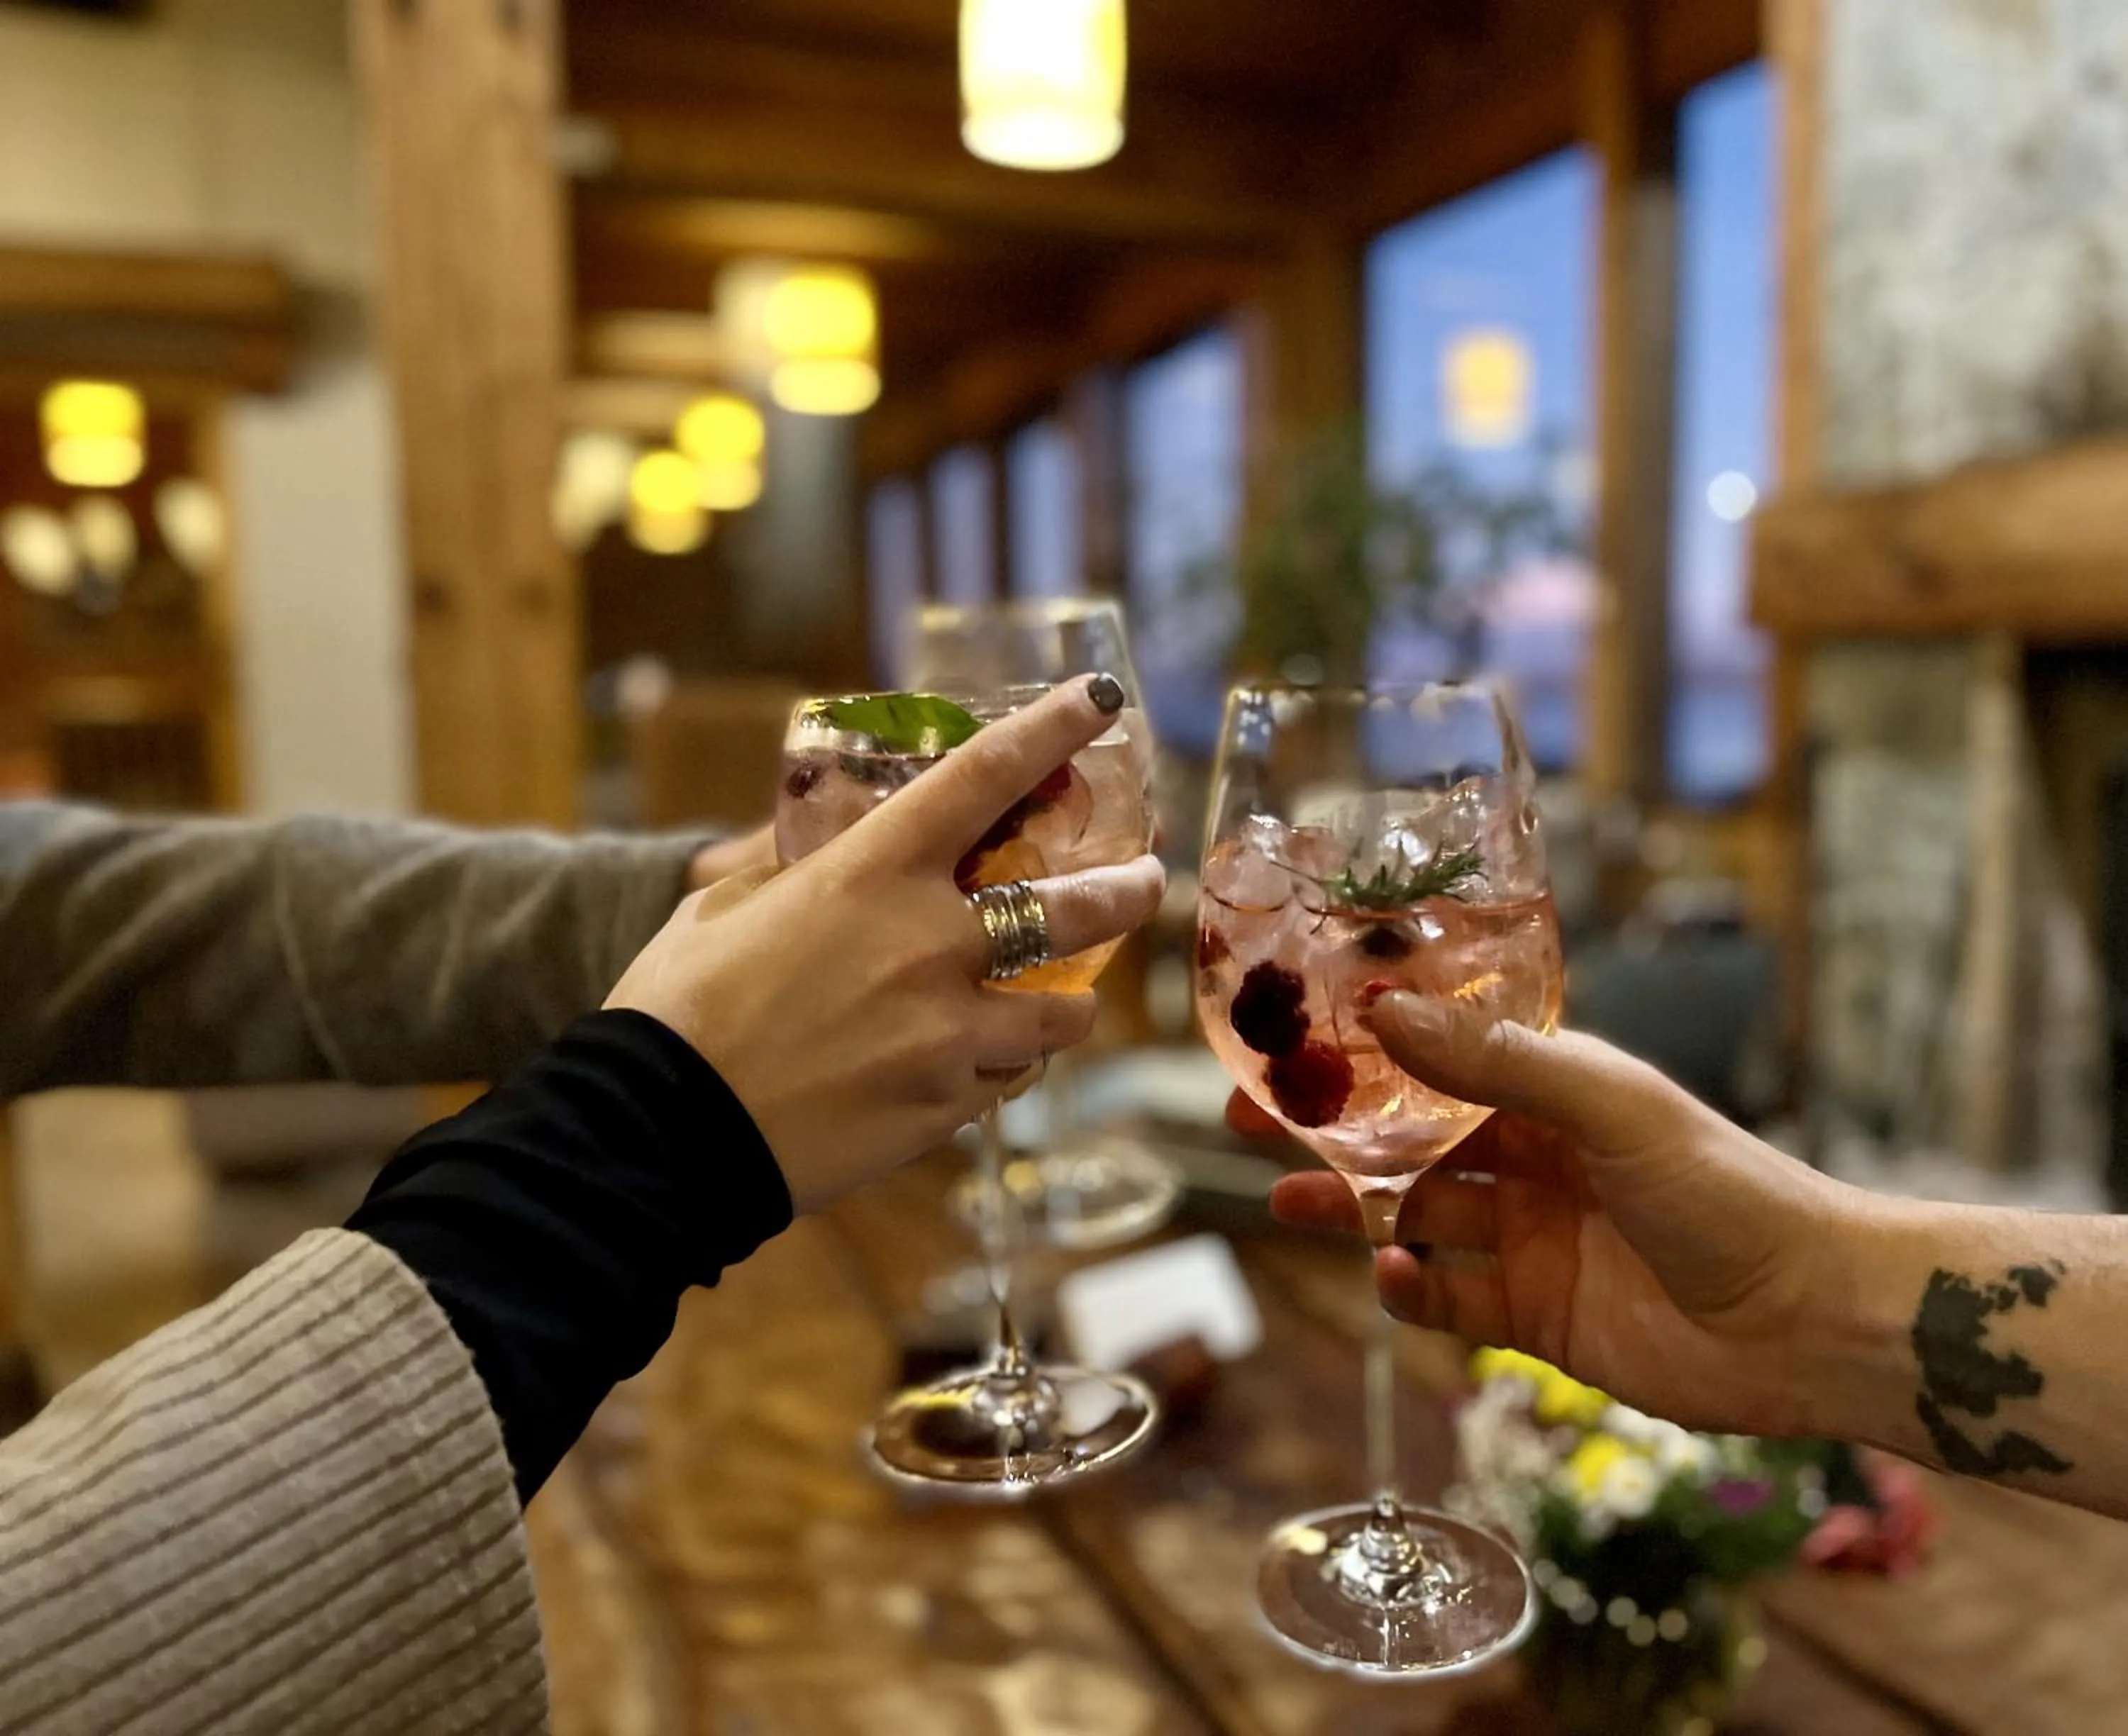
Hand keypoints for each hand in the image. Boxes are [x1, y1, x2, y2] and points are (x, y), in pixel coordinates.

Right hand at [608, 677, 1164, 1214]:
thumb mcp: (726, 908)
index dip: (1050, 729)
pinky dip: (1006, 1065)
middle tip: (1144, 882)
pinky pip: (1007, 1079)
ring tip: (1061, 1001)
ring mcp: (948, 1034)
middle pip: (1074, 908)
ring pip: (1062, 1014)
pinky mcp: (945, 1108)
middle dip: (1126, 891)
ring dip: (1069, 1002)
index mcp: (871, 875)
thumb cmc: (675, 1010)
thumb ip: (795, 870)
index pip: (982, 777)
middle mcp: (929, 946)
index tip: (1098, 699)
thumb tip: (825, 846)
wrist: (656, 1135)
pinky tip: (982, 1063)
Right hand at [1267, 994, 1885, 1438]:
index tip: (1288, 1036)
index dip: (1361, 1050)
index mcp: (1552, 1090)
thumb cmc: (1728, 1191)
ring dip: (1351, 1207)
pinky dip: (1410, 1291)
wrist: (1812, 1321)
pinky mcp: (1536, 1318)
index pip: (1436, 1057)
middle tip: (1249, 1120)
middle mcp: (1533, 1159)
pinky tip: (1391, 1279)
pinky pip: (1449, 1300)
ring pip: (1414, 1216)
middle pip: (1408, 1137)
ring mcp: (1531, 1240)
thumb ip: (1497, 1062)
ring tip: (1287, 1201)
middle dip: (1331, 1128)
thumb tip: (1386, 1010)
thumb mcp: (1609, 1106)